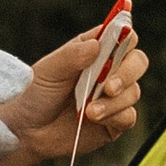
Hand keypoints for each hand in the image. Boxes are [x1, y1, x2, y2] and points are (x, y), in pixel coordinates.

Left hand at [0, 24, 149, 155]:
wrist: (27, 131)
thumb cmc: (35, 95)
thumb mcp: (49, 70)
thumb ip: (72, 56)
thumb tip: (96, 45)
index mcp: (94, 51)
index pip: (122, 35)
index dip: (126, 34)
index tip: (124, 38)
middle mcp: (108, 72)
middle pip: (137, 62)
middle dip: (127, 73)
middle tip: (108, 87)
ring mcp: (113, 97)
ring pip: (133, 91)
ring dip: (113, 102)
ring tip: (89, 112)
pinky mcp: (114, 122)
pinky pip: (128, 116)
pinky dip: (114, 116)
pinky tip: (94, 120)